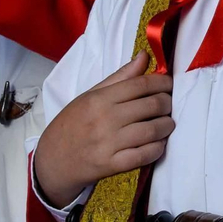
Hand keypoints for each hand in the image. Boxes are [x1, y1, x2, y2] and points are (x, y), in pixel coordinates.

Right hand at [33, 52, 173, 206]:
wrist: (52, 161)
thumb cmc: (72, 124)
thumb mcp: (89, 96)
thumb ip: (119, 77)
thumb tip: (144, 56)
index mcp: (99, 99)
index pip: (140, 84)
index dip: (162, 83)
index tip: (169, 85)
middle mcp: (105, 119)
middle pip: (151, 106)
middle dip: (167, 104)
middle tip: (169, 105)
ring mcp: (109, 143)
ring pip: (152, 130)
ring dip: (167, 126)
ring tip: (167, 123)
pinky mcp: (111, 165)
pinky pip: (144, 155)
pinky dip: (157, 148)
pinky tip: (159, 144)